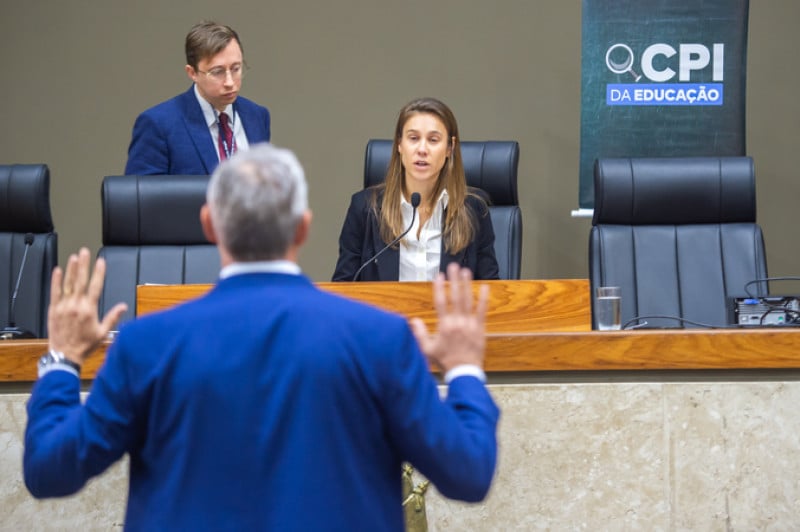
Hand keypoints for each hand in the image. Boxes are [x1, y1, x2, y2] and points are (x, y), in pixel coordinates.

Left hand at [47, 248, 127, 364]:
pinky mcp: (53, 310)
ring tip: (74, 257)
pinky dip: (56, 281)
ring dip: (71, 270)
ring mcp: (63, 307)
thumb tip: (123, 306)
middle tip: (85, 252)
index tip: (101, 262)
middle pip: (81, 281)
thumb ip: (113, 317)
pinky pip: (54, 292)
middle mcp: (76, 306)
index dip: (98, 273)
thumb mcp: (103, 333)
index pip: (95, 286)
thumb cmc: (84, 346)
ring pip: (68, 284)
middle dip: (84, 265)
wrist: (64, 356)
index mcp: (89, 310)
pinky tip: (58, 271)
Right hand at [410, 263, 488, 373]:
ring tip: (466, 272)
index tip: (438, 276)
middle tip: (453, 266)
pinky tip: (484, 288)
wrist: (464, 372)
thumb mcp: (427, 350)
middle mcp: (457, 323)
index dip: (439, 288)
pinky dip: (484, 299)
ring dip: (467, 285)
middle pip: (455, 297)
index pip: (441, 302)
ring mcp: (470, 325)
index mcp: (444, 326)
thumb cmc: (446, 362)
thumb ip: (420, 334)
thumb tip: (413, 321)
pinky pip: (482, 311)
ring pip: (468, 301)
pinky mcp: (480, 329)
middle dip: (454, 280)